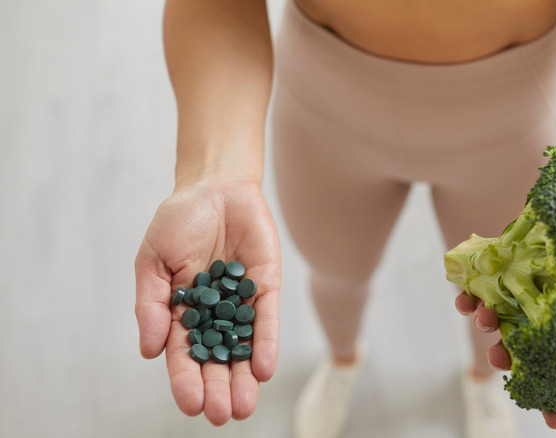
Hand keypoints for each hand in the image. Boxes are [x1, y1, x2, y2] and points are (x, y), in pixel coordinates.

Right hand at [134, 178, 280, 424]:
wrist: (215, 187)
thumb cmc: (179, 222)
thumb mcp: (153, 262)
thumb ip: (151, 305)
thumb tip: (150, 350)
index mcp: (182, 312)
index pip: (184, 353)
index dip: (186, 379)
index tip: (190, 404)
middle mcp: (213, 314)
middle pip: (217, 358)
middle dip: (218, 387)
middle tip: (221, 415)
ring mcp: (241, 302)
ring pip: (243, 347)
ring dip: (244, 377)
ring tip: (243, 406)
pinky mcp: (265, 287)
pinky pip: (266, 320)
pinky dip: (265, 343)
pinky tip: (263, 368)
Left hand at [455, 291, 555, 428]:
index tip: (555, 419)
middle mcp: (541, 315)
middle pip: (521, 348)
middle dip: (509, 358)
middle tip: (503, 359)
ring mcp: (517, 292)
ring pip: (495, 319)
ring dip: (487, 325)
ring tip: (486, 322)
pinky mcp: (498, 267)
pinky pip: (475, 286)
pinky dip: (467, 295)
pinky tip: (466, 300)